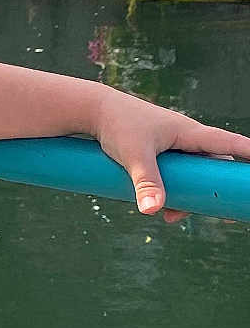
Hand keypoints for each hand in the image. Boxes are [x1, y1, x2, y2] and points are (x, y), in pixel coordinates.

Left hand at [94, 87, 249, 221]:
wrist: (93, 110)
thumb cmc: (118, 125)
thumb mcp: (134, 156)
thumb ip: (146, 182)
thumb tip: (153, 211)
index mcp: (190, 132)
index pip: (229, 144)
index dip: (247, 155)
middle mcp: (187, 138)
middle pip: (213, 166)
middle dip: (217, 190)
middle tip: (226, 217)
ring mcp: (173, 145)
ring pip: (193, 173)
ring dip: (189, 195)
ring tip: (172, 215)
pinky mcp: (159, 152)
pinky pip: (176, 173)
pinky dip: (173, 189)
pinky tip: (162, 208)